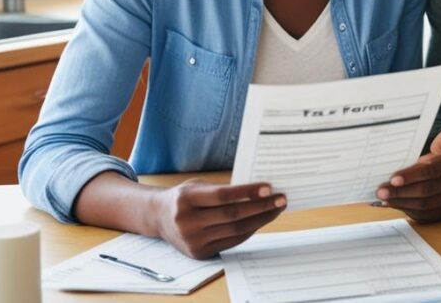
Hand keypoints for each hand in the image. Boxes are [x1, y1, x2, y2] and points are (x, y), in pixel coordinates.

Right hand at [149, 179, 285, 259]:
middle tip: (281, 199)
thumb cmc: (184, 197)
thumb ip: (224, 189)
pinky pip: (232, 241)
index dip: (247, 192)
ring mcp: (192, 240)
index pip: (222, 196)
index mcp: (185, 199)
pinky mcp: (199, 253)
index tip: (269, 187)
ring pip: (235, 230)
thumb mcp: (197, 186)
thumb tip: (261, 190)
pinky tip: (261, 220)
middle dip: (262, 207)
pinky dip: (249, 230)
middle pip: (232, 215)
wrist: (158, 218)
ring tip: (276, 209)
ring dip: (261, 219)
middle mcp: (186, 221)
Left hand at [377, 153, 440, 222]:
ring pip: (423, 204)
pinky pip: (422, 214)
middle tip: (381, 192)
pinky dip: (404, 209)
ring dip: (400, 202)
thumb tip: (386, 180)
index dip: (410, 176)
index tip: (392, 179)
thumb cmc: (429, 167)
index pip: (429, 171)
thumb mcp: (424, 161)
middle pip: (425, 190)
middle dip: (400, 192)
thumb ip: (409, 168)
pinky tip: (392, 204)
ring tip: (383, 199)